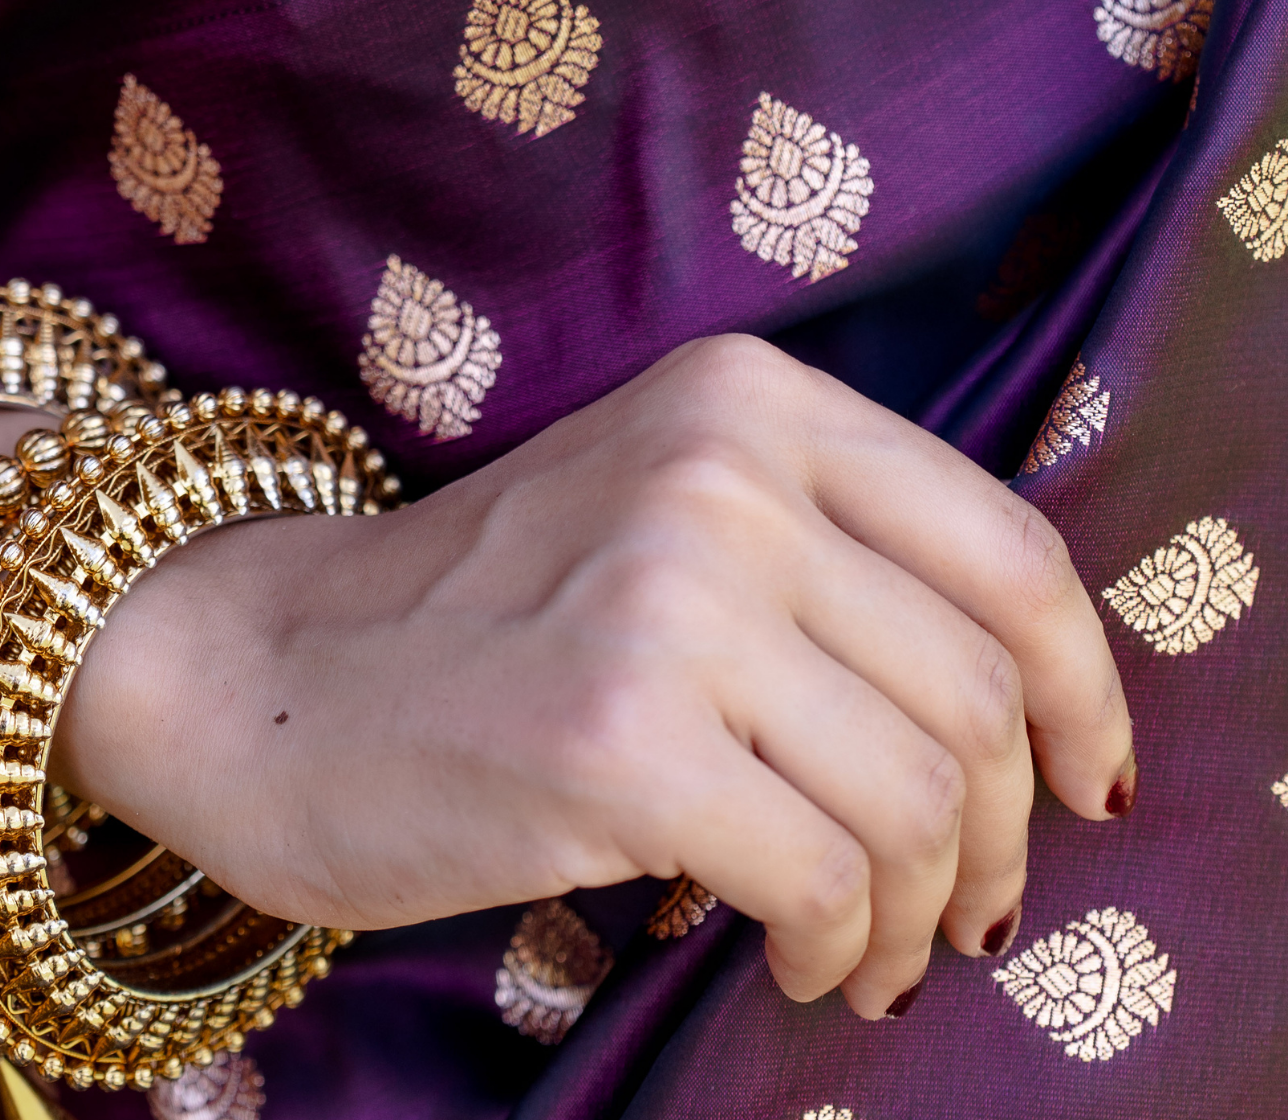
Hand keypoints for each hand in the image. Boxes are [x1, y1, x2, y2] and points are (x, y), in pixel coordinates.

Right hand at [55, 333, 1134, 1022]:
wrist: (265, 667)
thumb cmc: (486, 618)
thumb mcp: (666, 511)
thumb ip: (830, 560)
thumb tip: (1032, 722)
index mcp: (749, 398)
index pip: (1007, 552)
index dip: (1083, 693)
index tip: (1087, 789)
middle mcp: (722, 471)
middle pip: (976, 700)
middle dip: (998, 842)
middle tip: (957, 916)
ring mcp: (669, 598)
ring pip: (919, 804)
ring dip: (915, 917)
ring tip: (858, 951)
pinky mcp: (619, 740)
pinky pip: (826, 882)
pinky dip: (831, 948)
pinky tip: (781, 954)